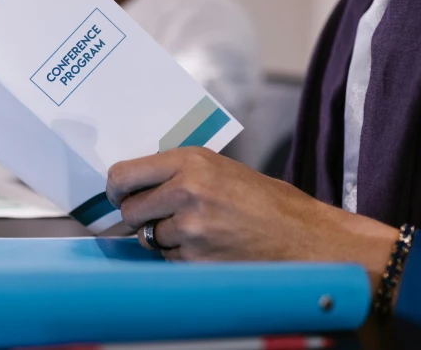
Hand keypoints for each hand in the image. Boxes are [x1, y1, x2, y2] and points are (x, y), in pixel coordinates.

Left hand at [107, 147, 398, 295]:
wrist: (305, 237)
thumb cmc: (265, 201)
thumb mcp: (220, 169)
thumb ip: (178, 172)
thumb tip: (137, 183)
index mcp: (190, 161)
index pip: (124, 173)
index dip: (114, 189)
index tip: (115, 196)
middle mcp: (186, 190)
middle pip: (130, 210)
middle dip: (137, 218)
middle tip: (154, 218)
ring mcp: (191, 227)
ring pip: (149, 238)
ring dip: (164, 239)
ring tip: (198, 231)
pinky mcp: (198, 259)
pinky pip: (170, 259)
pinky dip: (182, 257)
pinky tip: (210, 248)